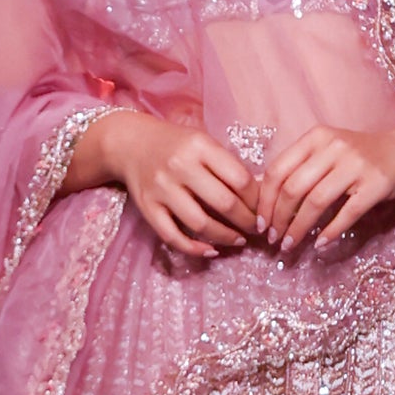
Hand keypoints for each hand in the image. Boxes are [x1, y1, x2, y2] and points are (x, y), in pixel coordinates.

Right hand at [92, 112, 260, 259]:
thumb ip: (228, 166)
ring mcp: (162, 189)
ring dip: (225, 237)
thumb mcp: (204, 143)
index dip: (257, 199)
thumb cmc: (176, 145)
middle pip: (224, 203)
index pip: (239, 179)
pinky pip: (173, 236)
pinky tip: (211, 250)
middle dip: (247, 221)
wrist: (131, 144)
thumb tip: (262, 196)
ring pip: (200, 223)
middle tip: (257, 229)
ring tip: (239, 239)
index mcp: (200, 147)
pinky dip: (194, 249)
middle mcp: (180, 167)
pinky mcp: (147, 207)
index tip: (264, 209)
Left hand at [255, 121, 394, 251]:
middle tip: (274, 240)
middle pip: (293, 188)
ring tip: (290, 246)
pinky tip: (320, 245)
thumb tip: (261, 196)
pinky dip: (330, 232)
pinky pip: (347, 213)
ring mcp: (357, 165)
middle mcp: (334, 147)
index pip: (278, 170)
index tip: (261, 224)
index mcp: (316, 137)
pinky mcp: (376, 184)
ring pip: (316, 202)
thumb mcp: (327, 152)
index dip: (265, 201)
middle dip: (279, 219)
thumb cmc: (360, 156)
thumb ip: (299, 167)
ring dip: (298, 229)